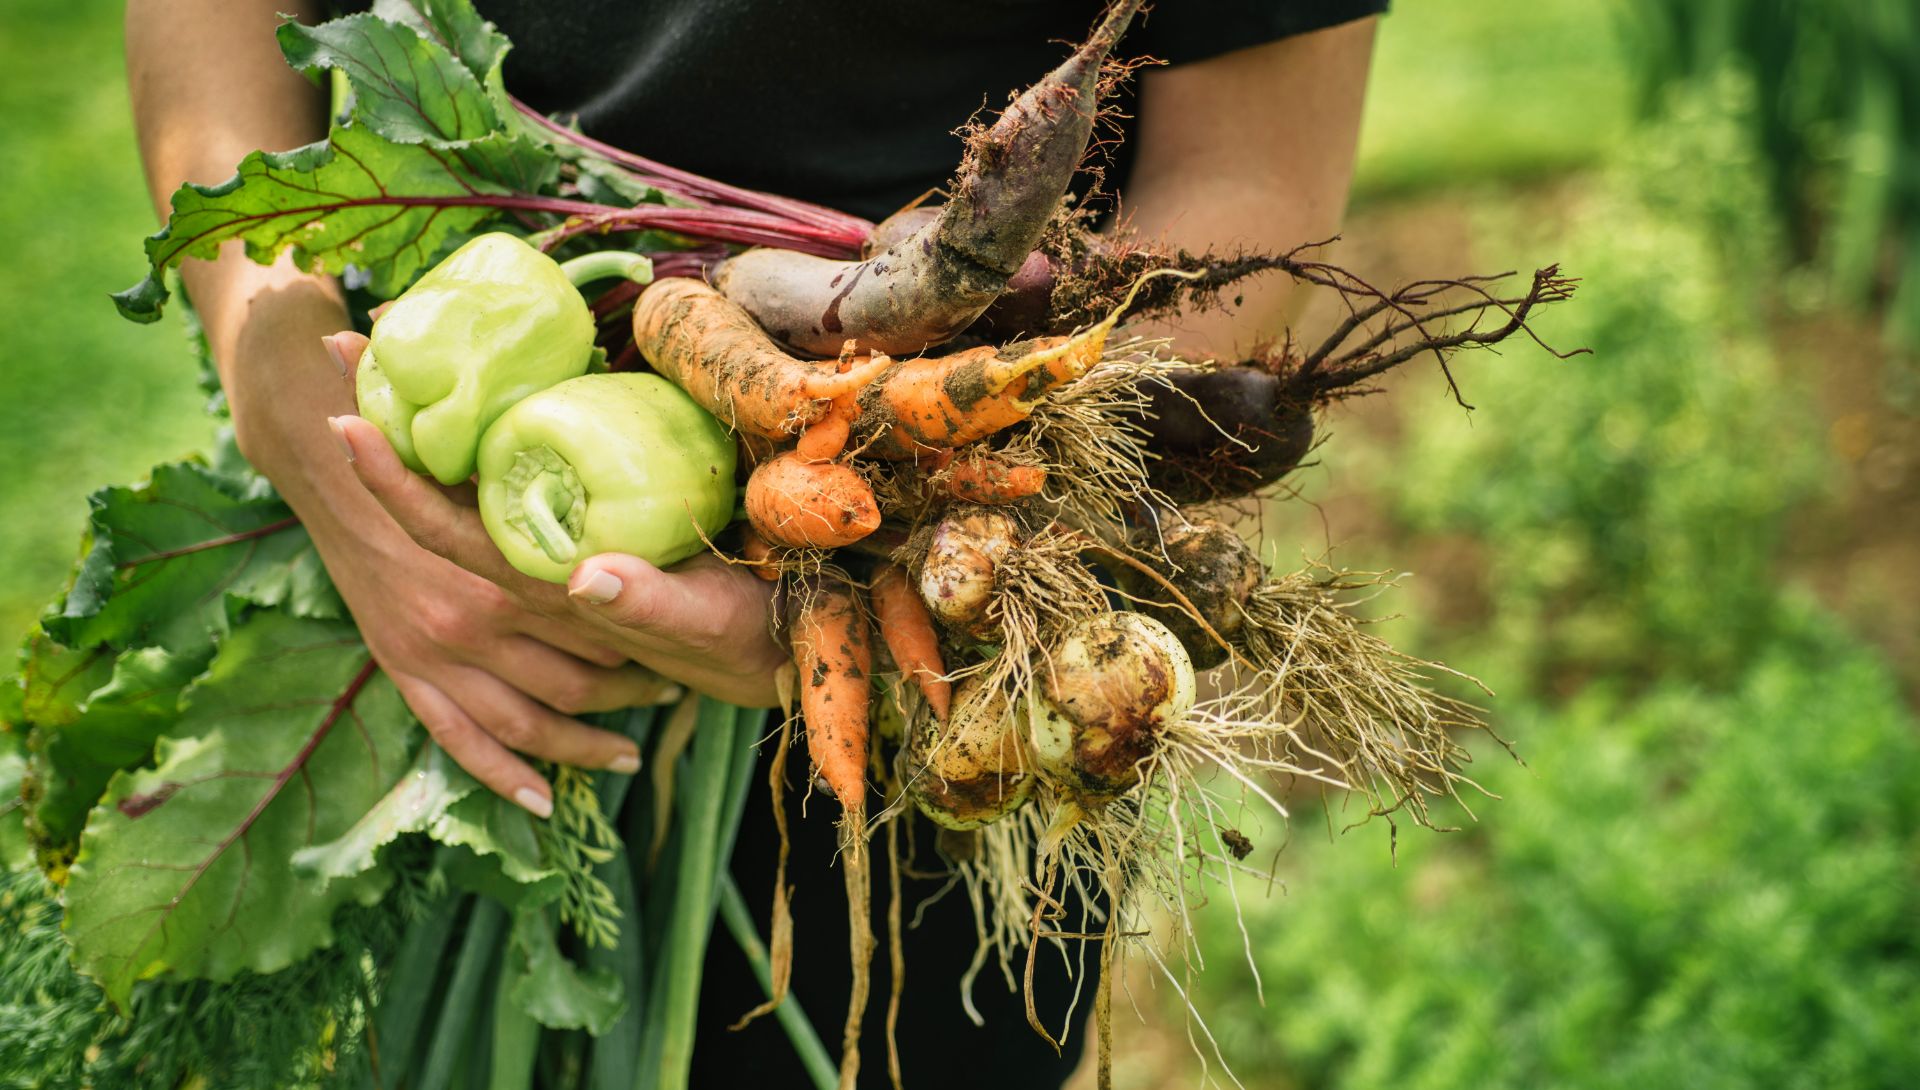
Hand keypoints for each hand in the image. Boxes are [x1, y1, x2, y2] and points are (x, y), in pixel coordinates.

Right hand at [198, 270, 673, 818]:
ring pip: (529, 721)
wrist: (335, 453)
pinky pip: (461, 741)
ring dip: (584, 744)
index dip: (644, 641)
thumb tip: (644, 478)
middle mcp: (475, 615)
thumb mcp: (508, 464)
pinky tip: (543, 800)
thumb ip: (559, 490)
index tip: (684, 648)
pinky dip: (503, 776)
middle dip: (628, 691)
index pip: (597, 622)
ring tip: (630, 751)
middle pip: (576, 677)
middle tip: (671, 690)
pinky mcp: (407, 674)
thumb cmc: (439, 448)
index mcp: (511, 564)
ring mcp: (438, 653)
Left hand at [324, 333, 789, 709]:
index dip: (393, 480)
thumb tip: (587, 577)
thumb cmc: (737, 636)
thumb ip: (649, 605)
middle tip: (342, 346)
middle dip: (386, 422)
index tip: (343, 418)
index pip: (449, 530)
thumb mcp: (703, 623)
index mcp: (544, 585)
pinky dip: (476, 436)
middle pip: (436, 494)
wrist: (769, 652)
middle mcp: (531, 565)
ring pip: (465, 484)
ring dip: (417, 424)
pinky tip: (464, 396)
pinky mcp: (585, 530)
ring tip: (381, 356)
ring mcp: (554, 545)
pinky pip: (511, 483)